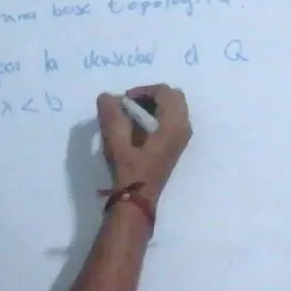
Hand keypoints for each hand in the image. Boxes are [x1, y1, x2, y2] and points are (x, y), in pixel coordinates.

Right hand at [95, 84, 191, 204]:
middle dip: (151, 95)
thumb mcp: (117, 142)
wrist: (137, 200)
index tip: (124, 101)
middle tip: (130, 104)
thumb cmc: (129, 171)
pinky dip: (158, 115)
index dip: (143, 91)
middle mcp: (183, 128)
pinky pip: (173, 119)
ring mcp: (182, 138)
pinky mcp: (176, 146)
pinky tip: (139, 127)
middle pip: (174, 97)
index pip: (165, 92)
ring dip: (155, 105)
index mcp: (173, 125)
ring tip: (132, 114)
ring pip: (175, 108)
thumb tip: (107, 96)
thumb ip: (112, 116)